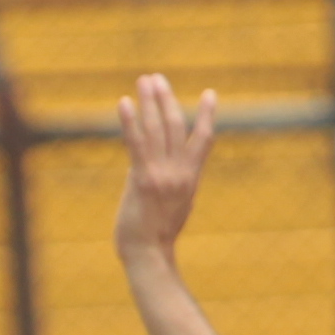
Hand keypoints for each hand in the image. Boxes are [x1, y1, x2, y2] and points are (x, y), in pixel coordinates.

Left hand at [114, 74, 217, 256]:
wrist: (149, 256)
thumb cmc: (157, 236)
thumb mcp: (173, 205)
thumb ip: (170, 181)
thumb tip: (154, 167)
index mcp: (191, 178)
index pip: (204, 139)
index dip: (207, 115)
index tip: (210, 93)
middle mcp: (180, 173)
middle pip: (177, 126)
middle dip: (166, 100)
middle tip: (157, 78)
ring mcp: (163, 176)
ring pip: (158, 129)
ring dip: (150, 102)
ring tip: (144, 80)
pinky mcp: (143, 180)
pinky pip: (136, 144)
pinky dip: (130, 122)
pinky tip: (124, 102)